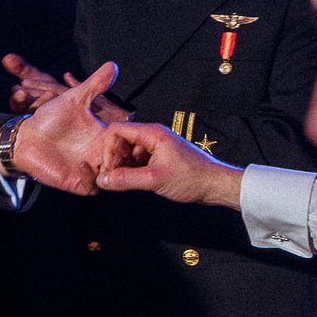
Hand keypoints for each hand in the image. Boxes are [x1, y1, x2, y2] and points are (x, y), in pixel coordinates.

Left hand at [0, 62, 121, 193]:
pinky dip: (90, 177)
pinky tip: (84, 164)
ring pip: (111, 176)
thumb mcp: (74, 98)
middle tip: (119, 146)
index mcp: (103, 137)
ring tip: (107, 157)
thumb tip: (113, 65)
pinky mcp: (76, 182)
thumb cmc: (50, 118)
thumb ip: (95, 84)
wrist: (26, 136)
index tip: (129, 132)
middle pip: (123, 161)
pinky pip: (91, 186)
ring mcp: (89, 170)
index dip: (131, 139)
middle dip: (125, 156)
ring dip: (111, 168)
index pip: (126, 142)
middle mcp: (99, 155)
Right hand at [94, 120, 243, 207]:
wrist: (215, 185)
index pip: (117, 130)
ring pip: (128, 152)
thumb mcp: (154, 180)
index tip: (108, 168)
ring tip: (122, 183)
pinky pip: (137, 160)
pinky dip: (131, 170)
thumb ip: (126, 179)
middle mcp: (153, 137)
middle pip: (120, 141)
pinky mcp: (159, 159)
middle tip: (113, 178)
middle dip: (112, 159)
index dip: (107, 149)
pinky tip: (132, 183)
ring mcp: (156, 148)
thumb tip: (102, 181)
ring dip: (121, 166)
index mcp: (152, 134)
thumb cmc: (191, 178)